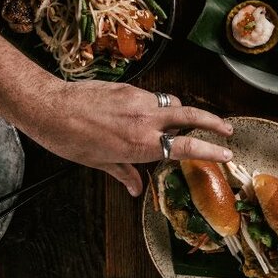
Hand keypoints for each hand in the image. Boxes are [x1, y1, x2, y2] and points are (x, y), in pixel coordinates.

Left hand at [19, 79, 233, 196]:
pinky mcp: (129, 88)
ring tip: (184, 122)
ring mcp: (139, 100)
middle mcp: (145, 120)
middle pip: (192, 116)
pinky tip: (148, 113)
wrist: (50, 107)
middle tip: (228, 129)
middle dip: (214, 122)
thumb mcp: (99, 163)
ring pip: (172, 103)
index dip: (210, 150)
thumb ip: (124, 173)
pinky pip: (153, 97)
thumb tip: (136, 190)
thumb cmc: (70, 140)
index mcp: (140, 144)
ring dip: (182, 113)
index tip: (226, 153)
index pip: (186, 147)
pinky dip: (158, 106)